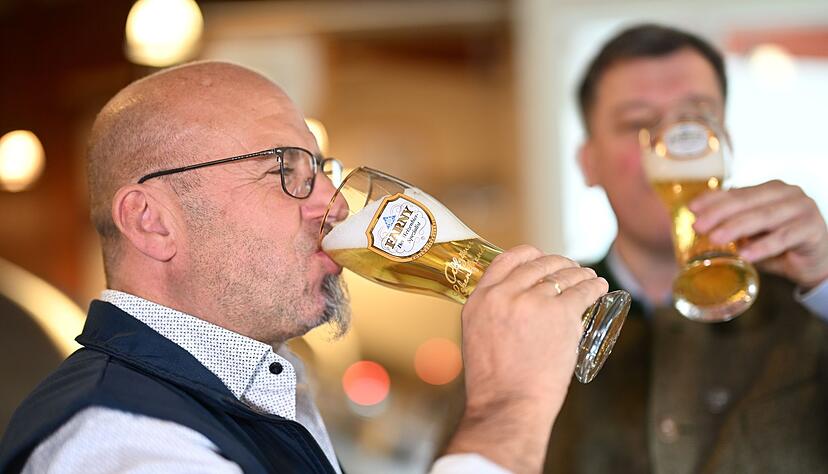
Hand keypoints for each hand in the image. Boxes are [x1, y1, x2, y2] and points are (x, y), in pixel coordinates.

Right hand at [445, 245, 607, 473]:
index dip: (529, 255)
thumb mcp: (476, 336)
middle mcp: (505, 295)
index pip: (507, 260)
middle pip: (539, 264)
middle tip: (571, 269)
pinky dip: (595, 286)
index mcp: (480, 299)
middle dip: (559, 263)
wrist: (508, 406)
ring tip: (590, 278)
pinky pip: (584, 291)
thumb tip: (516, 302)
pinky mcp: (561, 315)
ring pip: (564, 275)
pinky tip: (600, 287)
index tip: (541, 258)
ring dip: (580, 273)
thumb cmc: (494, 383)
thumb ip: (493, 313)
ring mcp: (534, 303)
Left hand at [691, 180, 827, 289]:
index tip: (691, 209)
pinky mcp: (813, 228)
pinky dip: (763, 246)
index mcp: (770, 189)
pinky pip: (784, 237)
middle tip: (698, 227)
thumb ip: (731, 221)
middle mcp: (788, 193)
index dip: (712, 200)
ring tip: (715, 239)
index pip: (736, 192)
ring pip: (764, 217)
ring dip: (737, 228)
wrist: (814, 262)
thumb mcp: (751, 232)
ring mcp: (803, 208)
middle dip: (719, 214)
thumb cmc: (778, 245)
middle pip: (747, 203)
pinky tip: (746, 255)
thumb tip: (696, 218)